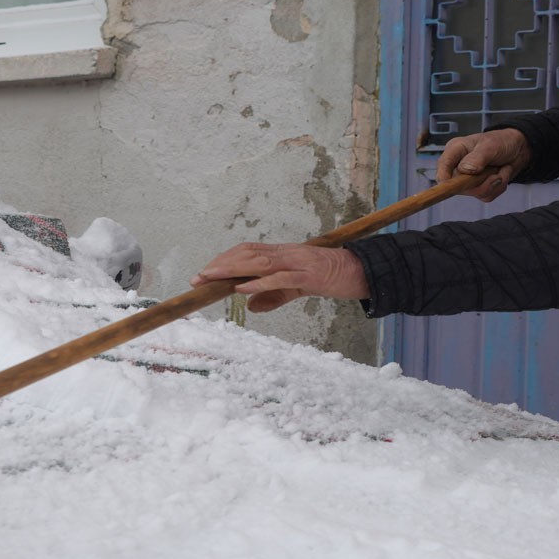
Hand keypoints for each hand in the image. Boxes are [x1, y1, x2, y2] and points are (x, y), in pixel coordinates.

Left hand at [189, 243, 369, 312]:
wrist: (360, 270)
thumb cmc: (327, 276)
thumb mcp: (296, 288)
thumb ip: (272, 296)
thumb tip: (250, 307)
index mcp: (280, 254)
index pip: (245, 251)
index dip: (223, 260)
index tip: (204, 273)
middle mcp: (284, 253)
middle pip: (245, 254)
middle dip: (219, 265)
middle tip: (198, 278)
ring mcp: (296, 261)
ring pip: (257, 261)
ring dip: (231, 269)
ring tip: (211, 278)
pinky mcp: (307, 274)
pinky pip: (279, 277)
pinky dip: (258, 282)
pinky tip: (242, 288)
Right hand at [435, 128, 531, 201]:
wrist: (520, 149)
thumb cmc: (502, 141)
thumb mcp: (490, 145)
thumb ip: (477, 157)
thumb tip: (465, 170)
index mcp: (455, 151)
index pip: (442, 166)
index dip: (444, 178)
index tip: (453, 184)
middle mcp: (458, 166)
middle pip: (458, 186)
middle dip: (482, 182)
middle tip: (495, 172)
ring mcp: (467, 179)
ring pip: (475, 193)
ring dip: (494, 184)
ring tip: (501, 170)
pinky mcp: (478, 188)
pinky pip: (485, 196)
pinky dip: (498, 188)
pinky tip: (501, 175)